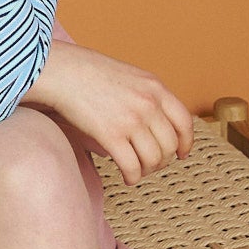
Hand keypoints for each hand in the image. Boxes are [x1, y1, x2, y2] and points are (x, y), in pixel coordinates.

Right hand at [24, 40, 194, 184]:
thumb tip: (157, 125)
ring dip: (146, 170)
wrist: (62, 71)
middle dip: (162, 160)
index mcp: (155, 87)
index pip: (184, 122)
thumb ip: (147, 96)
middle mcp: (148, 104)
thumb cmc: (89, 72)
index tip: (181, 154)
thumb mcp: (129, 76)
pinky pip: (132, 167)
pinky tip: (126, 177)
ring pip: (153, 160)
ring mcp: (131, 120)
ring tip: (136, 170)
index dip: (186, 143)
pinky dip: (132, 177)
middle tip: (150, 164)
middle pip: (169, 146)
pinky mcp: (111, 135)